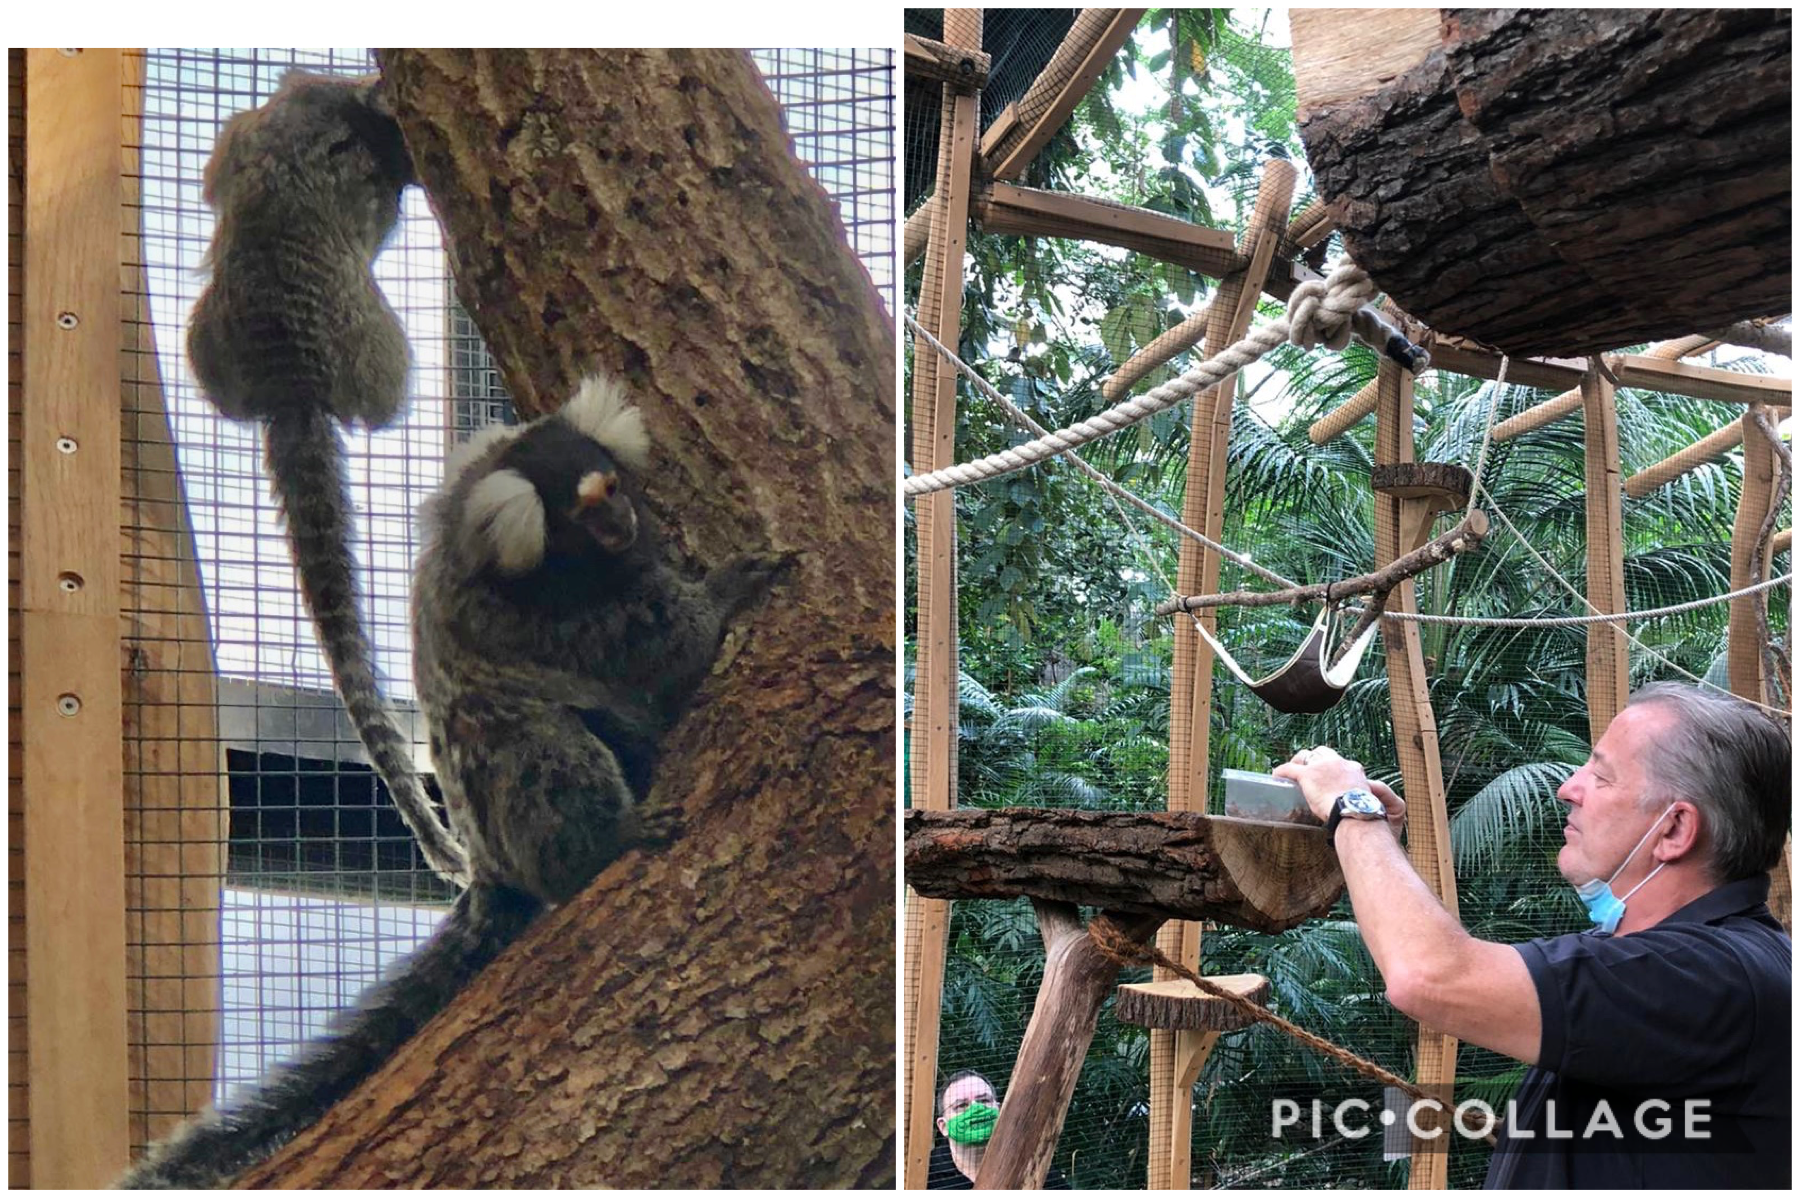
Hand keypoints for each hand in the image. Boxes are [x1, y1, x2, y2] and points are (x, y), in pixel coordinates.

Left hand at [1272, 745, 1405, 837]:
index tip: (1327, 776)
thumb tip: (1353, 809)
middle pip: (1322, 752)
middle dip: (1314, 759)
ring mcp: (1322, 767)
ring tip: (1292, 771)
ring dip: (1298, 761)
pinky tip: (1276, 776)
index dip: (1330, 767)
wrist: (1354, 810)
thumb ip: (1355, 797)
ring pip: (1306, 755)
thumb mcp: (1361, 799)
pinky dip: (1281, 771)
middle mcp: (1338, 762)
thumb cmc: (1361, 812)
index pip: (1339, 762)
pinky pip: (1289, 768)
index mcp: (1352, 768)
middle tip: (1308, 770)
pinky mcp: (1308, 774)